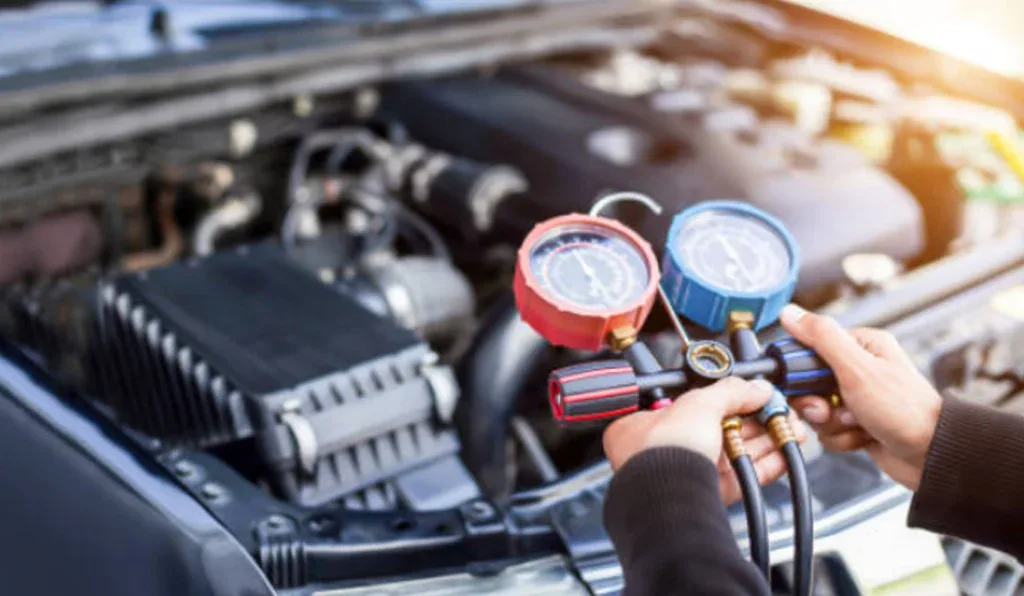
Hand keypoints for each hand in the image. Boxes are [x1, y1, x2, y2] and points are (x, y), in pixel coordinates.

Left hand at [603, 377, 807, 503]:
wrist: (667, 498)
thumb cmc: (661, 452)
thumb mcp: (698, 404)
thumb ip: (731, 392)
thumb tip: (758, 388)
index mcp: (648, 424)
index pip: (693, 405)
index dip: (726, 398)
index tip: (754, 394)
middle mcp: (667, 450)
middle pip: (720, 429)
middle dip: (756, 419)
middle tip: (780, 411)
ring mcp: (691, 474)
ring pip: (736, 453)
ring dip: (768, 439)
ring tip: (793, 428)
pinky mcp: (712, 496)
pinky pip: (745, 477)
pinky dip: (768, 464)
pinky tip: (786, 452)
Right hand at [781, 304, 942, 489]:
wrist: (931, 456)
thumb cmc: (906, 410)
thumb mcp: (858, 368)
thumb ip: (822, 338)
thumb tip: (791, 313)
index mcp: (861, 346)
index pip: (809, 348)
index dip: (800, 371)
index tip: (806, 385)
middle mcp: (858, 370)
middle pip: (808, 384)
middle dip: (816, 404)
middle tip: (829, 409)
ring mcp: (856, 399)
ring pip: (816, 411)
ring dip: (831, 424)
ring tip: (855, 424)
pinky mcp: (855, 423)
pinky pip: (828, 430)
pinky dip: (841, 438)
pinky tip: (861, 436)